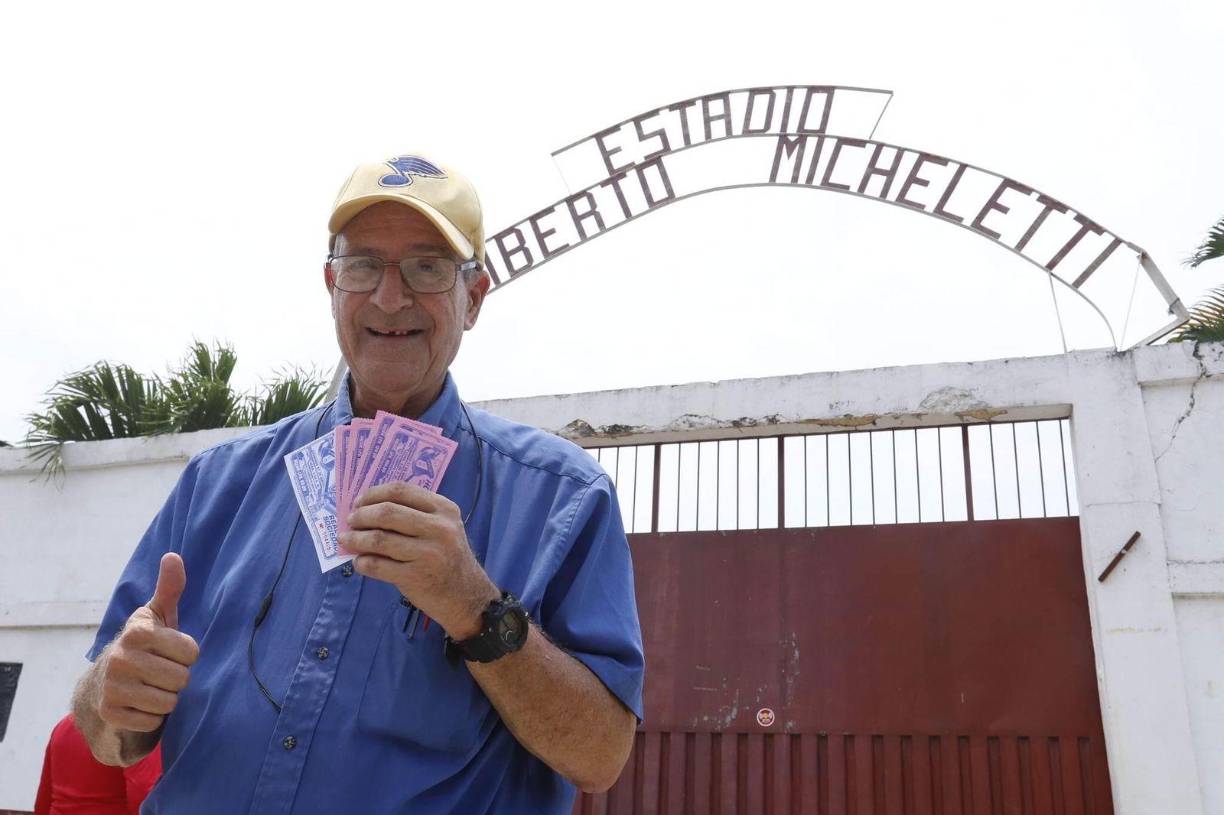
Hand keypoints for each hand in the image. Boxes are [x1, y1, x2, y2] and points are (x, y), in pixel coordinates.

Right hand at [95, 553, 198, 732]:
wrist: (107, 681)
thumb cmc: (145, 644)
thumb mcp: (158, 615)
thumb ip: (170, 588)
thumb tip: (173, 556)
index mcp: (137, 631)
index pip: (191, 652)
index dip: (187, 654)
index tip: (171, 651)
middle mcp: (120, 657)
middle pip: (182, 678)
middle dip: (177, 678)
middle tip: (161, 672)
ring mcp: (112, 687)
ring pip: (169, 702)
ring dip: (166, 698)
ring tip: (151, 687)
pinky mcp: (110, 713)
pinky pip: (152, 721)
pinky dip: (152, 717)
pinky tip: (140, 705)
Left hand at [341, 483, 499, 639]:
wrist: (466, 596)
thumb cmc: (447, 558)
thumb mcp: (443, 528)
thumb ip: (414, 515)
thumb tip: (367, 509)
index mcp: (444, 509)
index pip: (401, 491)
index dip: (373, 494)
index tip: (359, 502)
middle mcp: (439, 528)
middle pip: (387, 512)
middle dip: (361, 515)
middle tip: (350, 521)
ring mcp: (428, 553)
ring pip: (379, 539)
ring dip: (356, 539)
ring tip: (347, 540)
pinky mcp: (416, 577)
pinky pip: (377, 565)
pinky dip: (362, 562)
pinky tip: (360, 562)